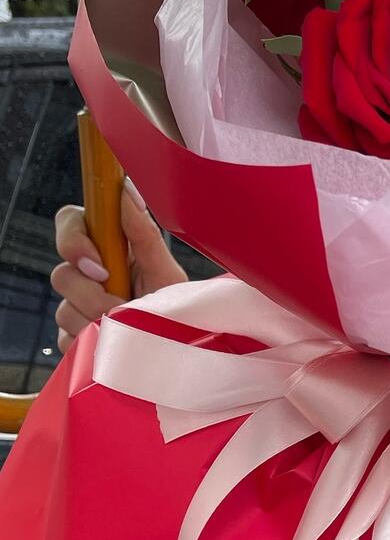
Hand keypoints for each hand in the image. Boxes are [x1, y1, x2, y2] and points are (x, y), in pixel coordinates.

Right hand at [50, 181, 187, 352]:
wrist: (178, 347)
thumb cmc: (176, 305)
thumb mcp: (166, 271)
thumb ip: (144, 234)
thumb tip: (125, 191)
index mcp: (109, 248)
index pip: (70, 223)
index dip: (74, 241)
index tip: (100, 267)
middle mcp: (89, 274)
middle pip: (61, 273)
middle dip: (91, 295)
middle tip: (120, 307)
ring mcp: (79, 306)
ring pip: (63, 310)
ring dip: (96, 322)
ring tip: (129, 328)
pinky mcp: (74, 337)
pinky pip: (66, 341)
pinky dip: (92, 344)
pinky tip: (115, 344)